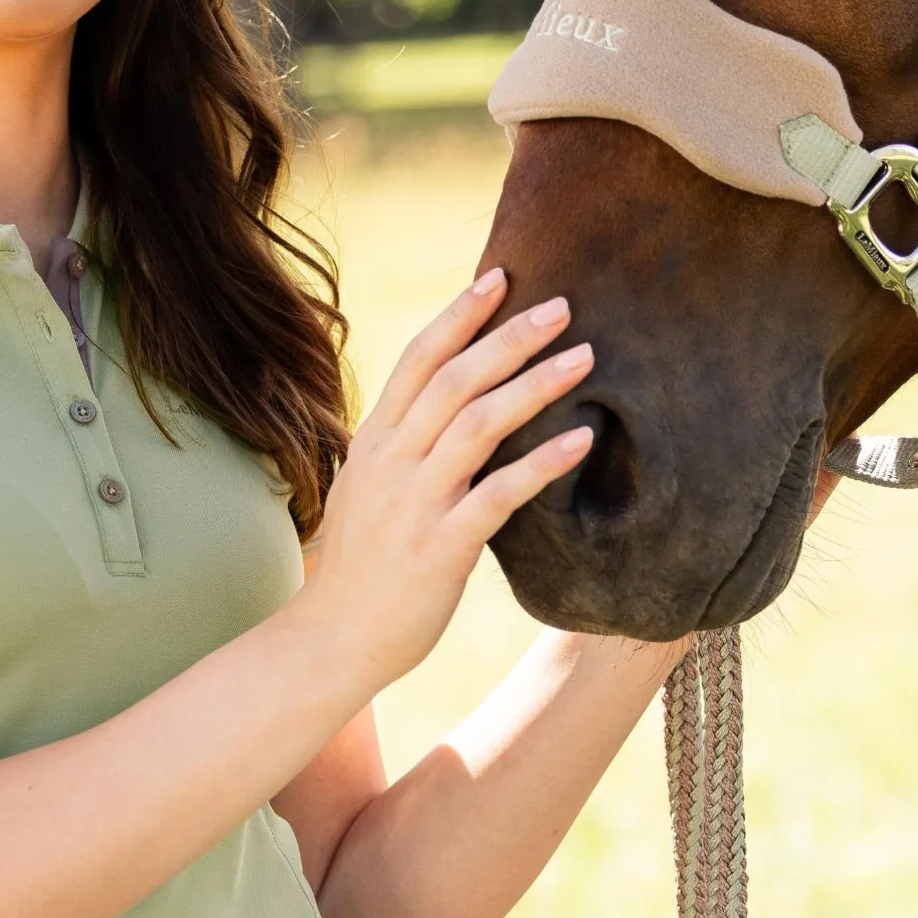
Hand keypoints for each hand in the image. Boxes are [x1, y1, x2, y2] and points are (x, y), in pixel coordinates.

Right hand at [302, 270, 593, 693]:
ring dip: (534, 385)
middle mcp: (392, 460)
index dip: (459, 314)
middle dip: (509, 335)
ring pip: (477, 423)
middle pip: (454, 378)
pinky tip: (582, 440)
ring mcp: (415, 501)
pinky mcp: (440, 546)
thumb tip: (436, 406)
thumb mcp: (366, 487)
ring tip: (585, 358)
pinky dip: (542, 463)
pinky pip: (498, 494)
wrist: (331, 641)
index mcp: (375, 440)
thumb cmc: (360, 565)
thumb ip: (399, 444)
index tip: (500, 277)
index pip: (418, 358)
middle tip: (562, 305)